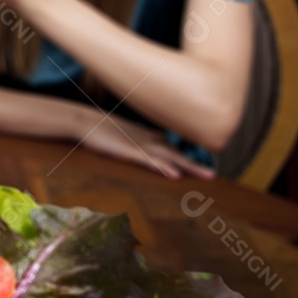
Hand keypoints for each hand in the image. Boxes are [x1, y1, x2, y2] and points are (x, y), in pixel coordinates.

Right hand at [78, 113, 216, 179]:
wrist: (84, 122)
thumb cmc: (100, 131)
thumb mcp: (122, 138)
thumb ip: (135, 143)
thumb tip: (142, 152)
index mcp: (147, 137)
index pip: (173, 148)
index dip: (189, 158)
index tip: (203, 168)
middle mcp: (148, 140)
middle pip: (177, 153)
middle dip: (195, 165)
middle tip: (213, 176)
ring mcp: (140, 146)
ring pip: (169, 157)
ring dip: (188, 166)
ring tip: (206, 175)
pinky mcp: (128, 152)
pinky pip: (150, 161)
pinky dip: (163, 167)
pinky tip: (175, 174)